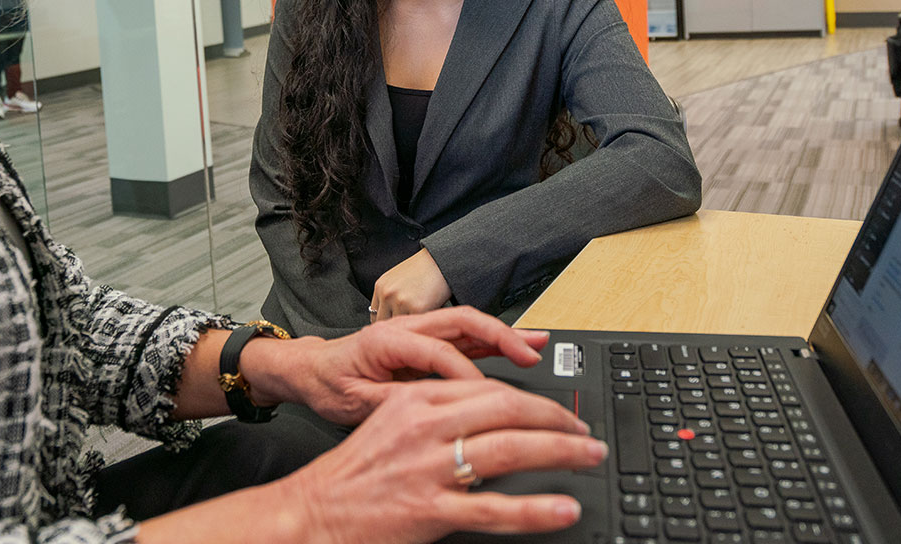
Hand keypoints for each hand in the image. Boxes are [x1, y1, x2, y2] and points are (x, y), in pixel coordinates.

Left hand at [241, 306, 550, 426]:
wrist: (312, 370)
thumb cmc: (328, 385)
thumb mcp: (353, 403)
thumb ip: (390, 405)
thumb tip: (424, 413)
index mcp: (385, 340)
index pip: (436, 352)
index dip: (465, 374)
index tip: (487, 397)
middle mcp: (405, 327)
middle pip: (461, 323)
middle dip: (500, 337)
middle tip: (531, 354)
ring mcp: (418, 331)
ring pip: (468, 326)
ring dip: (504, 334)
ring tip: (539, 344)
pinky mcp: (426, 342)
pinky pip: (465, 338)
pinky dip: (494, 342)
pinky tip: (521, 349)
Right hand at [287, 378, 604, 543]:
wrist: (311, 513)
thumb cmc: (351, 476)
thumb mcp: (390, 424)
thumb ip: (435, 414)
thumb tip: (488, 416)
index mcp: (417, 401)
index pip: (489, 387)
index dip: (535, 397)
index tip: (559, 410)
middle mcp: (425, 426)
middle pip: (508, 408)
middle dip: (558, 418)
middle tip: (586, 432)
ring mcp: (428, 468)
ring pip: (511, 449)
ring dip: (561, 451)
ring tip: (589, 457)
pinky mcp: (429, 510)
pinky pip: (494, 509)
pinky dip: (536, 509)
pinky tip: (562, 508)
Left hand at [371, 248, 451, 319]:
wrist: (441, 262)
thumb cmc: (423, 270)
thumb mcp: (397, 279)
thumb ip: (388, 297)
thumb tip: (386, 317)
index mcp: (380, 286)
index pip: (373, 314)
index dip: (386, 320)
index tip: (394, 322)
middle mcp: (387, 294)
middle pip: (383, 322)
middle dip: (395, 324)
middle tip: (407, 322)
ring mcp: (400, 302)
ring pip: (399, 326)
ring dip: (408, 325)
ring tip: (419, 316)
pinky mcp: (416, 308)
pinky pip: (415, 324)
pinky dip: (421, 323)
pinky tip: (426, 314)